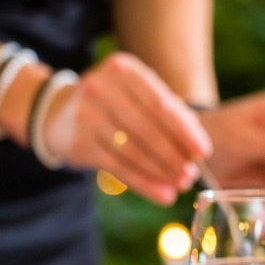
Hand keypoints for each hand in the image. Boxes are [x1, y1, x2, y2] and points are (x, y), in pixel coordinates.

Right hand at [42, 52, 211, 205]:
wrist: (61, 112)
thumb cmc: (116, 104)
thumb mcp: (140, 97)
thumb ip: (171, 114)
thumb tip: (198, 150)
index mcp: (123, 69)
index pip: (160, 103)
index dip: (184, 130)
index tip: (203, 152)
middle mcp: (101, 87)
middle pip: (147, 129)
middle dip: (174, 156)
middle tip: (191, 175)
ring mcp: (85, 114)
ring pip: (132, 151)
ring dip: (161, 172)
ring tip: (180, 185)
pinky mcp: (78, 142)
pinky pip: (117, 167)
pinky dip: (143, 184)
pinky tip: (162, 194)